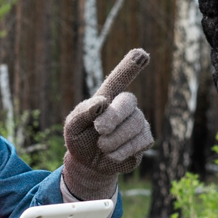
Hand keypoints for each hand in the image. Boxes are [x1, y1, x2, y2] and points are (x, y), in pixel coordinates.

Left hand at [62, 48, 153, 198]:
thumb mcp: (72, 128)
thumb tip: (102, 102)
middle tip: (99, 130)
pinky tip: (111, 155)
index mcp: (106, 98)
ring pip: (134, 124)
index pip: (119, 79)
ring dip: (114, 139)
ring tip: (101, 146)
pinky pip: (140, 142)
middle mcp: (124, 106)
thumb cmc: (79, 140)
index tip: (141, 53)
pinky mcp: (144, 139)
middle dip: (113, 117)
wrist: (89, 165)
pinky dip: (122, 151)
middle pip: (128, 101)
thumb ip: (82, 113)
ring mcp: (137, 121)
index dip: (129, 67)